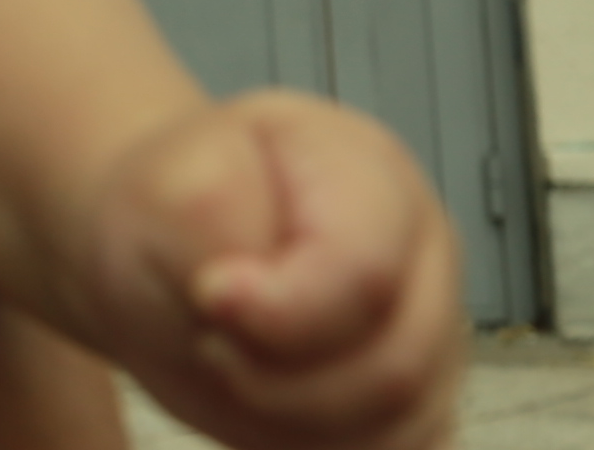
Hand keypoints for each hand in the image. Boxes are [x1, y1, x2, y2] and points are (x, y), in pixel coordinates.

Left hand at [73, 91, 461, 449]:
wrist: (167, 250)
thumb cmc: (172, 208)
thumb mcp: (158, 183)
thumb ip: (203, 218)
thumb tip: (237, 290)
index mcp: (370, 171)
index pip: (364, 270)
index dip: (279, 309)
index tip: (208, 298)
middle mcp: (424, 254)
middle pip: (394, 368)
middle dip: (274, 378)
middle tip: (207, 340)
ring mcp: (435, 335)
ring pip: (397, 429)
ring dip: (285, 421)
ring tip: (228, 364)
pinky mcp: (421, 406)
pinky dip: (313, 447)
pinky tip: (267, 415)